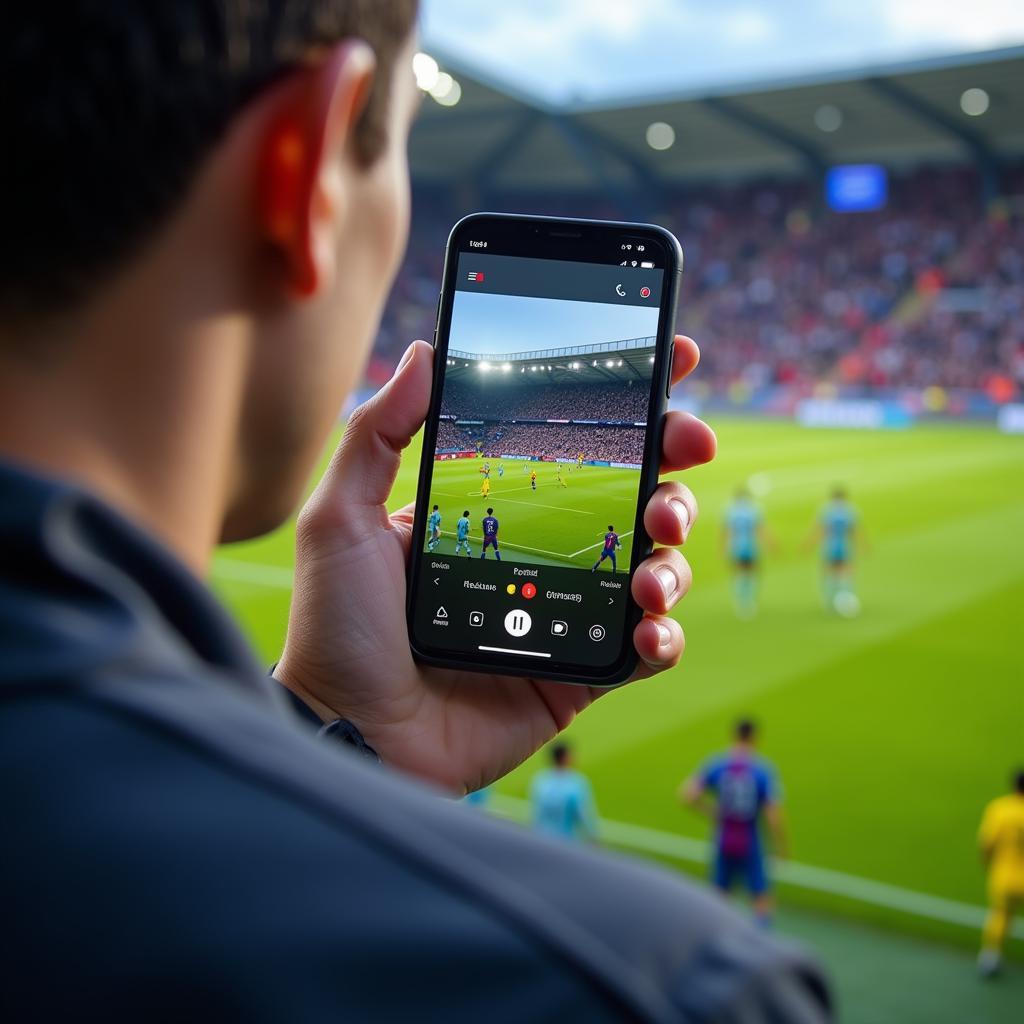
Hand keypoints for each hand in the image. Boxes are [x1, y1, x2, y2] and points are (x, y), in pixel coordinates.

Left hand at [274, 336, 715, 792]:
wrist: (352, 732)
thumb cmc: (337, 626)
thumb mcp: (343, 517)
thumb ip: (379, 433)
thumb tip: (423, 351)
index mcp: (494, 509)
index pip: (572, 443)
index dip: (629, 401)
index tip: (672, 357)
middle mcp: (539, 554)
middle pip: (634, 492)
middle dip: (674, 462)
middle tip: (690, 445)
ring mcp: (564, 613)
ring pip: (655, 563)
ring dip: (674, 553)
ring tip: (650, 567)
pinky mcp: (580, 673)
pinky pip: (647, 647)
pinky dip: (664, 633)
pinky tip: (648, 627)